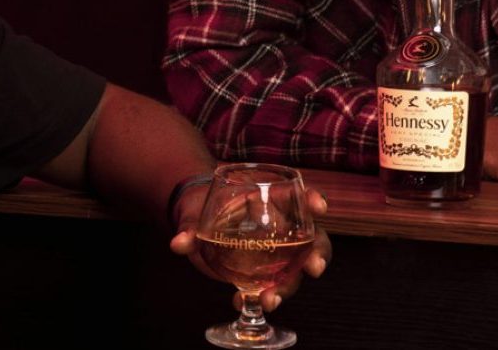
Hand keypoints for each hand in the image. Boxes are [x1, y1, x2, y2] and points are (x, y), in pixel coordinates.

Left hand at [169, 186, 331, 311]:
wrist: (197, 228)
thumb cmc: (202, 208)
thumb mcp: (194, 213)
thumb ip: (189, 226)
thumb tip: (179, 242)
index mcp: (269, 200)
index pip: (297, 196)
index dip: (312, 199)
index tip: (318, 207)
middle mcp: (281, 227)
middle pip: (313, 239)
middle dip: (318, 254)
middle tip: (314, 269)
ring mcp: (277, 253)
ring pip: (297, 270)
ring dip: (287, 287)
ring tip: (269, 300)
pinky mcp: (265, 274)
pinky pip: (271, 288)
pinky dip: (259, 297)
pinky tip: (241, 302)